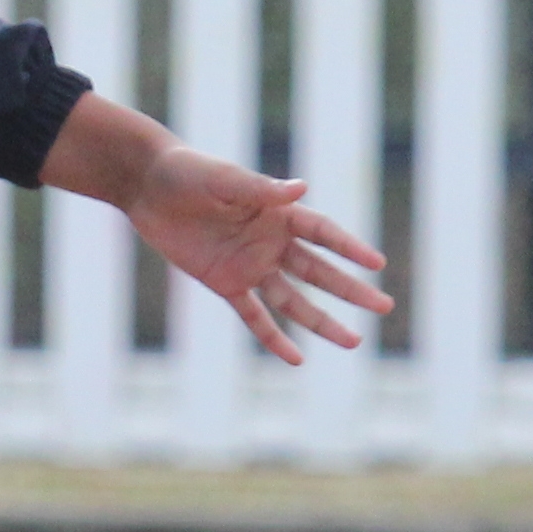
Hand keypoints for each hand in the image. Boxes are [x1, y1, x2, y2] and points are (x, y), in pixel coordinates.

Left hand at [126, 144, 394, 365]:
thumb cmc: (189, 172)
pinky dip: (274, 337)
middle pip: (319, 272)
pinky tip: (297, 359)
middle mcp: (271, 241)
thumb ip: (260, 189)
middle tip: (384, 306)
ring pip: (294, 301)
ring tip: (355, 341)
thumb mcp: (224, 179)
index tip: (377, 265)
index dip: (350, 248)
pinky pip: (254, 316)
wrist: (148, 185)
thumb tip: (302, 188)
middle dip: (351, 289)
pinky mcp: (225, 283)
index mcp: (278, 211)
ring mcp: (250, 265)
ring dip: (323, 321)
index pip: (324, 233)